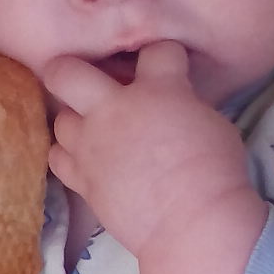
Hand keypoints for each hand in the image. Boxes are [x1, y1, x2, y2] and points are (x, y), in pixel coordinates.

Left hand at [45, 41, 253, 261]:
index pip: (156, 51)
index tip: (171, 67)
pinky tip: (85, 159)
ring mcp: (92, 144)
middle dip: (71, 69)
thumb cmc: (216, 173)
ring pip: (60, 119)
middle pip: (66, 72)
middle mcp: (114, 109)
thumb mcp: (212, 123)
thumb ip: (183, 104)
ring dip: (75, 121)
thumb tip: (173, 103)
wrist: (193, 223)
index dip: (165, 56)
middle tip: (86, 80)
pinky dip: (68, 156)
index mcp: (157, 89)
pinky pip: (57, 158)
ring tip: (92, 130)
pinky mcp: (82, 179)